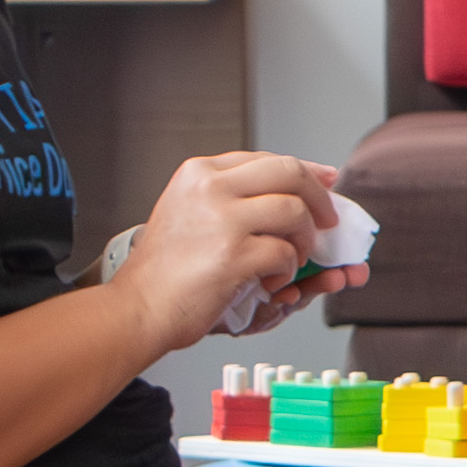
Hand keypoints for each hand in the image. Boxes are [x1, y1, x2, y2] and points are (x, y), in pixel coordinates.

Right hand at [109, 146, 354, 356]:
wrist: (138, 308)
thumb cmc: (165, 270)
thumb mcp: (188, 212)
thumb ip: (231, 196)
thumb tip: (292, 186)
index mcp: (199, 173)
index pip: (267, 159)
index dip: (305, 170)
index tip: (326, 181)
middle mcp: (210, 187)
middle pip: (289, 173)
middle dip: (319, 197)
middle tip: (329, 221)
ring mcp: (222, 219)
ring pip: (294, 212)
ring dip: (302, 241)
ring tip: (290, 261)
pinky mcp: (233, 255)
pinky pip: (285, 253)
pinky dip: (287, 272)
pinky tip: (269, 282)